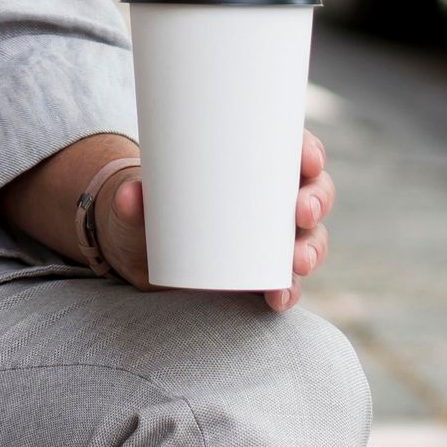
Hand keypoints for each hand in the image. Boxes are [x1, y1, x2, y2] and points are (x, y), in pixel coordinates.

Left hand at [97, 130, 336, 310]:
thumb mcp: (135, 200)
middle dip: (316, 201)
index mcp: (245, 161)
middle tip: (301, 212)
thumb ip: (130, 198)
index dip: (309, 151)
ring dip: (311, 249)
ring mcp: (269, 236)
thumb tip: (130, 196)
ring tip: (296, 263)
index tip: (309, 159)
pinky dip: (288, 289)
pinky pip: (287, 279)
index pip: (290, 148)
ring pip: (308, 237)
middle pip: (312, 191)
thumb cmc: (145, 207)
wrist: (138, 248)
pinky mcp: (262, 271)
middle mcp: (267, 196)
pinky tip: (279, 298)